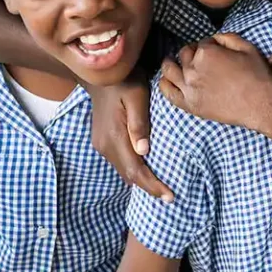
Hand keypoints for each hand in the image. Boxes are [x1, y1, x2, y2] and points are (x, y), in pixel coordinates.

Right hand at [89, 80, 172, 202]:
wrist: (101, 73)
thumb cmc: (124, 81)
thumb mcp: (136, 97)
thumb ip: (139, 123)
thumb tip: (143, 151)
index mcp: (114, 136)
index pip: (135, 170)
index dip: (152, 185)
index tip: (169, 196)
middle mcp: (105, 145)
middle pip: (128, 175)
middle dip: (149, 187)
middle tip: (170, 197)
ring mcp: (101, 144)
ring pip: (123, 170)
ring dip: (141, 180)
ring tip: (161, 188)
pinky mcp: (102, 140)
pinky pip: (120, 162)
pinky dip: (134, 170)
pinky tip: (146, 171)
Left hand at [159, 34, 271, 129]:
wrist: (261, 105)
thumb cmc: (257, 76)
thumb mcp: (247, 47)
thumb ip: (227, 37)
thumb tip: (214, 37)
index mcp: (207, 53)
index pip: (200, 43)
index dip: (208, 45)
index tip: (215, 50)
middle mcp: (193, 69)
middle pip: (184, 55)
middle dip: (192, 53)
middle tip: (200, 58)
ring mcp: (189, 88)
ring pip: (169, 70)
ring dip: (170, 64)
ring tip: (172, 63)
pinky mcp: (190, 104)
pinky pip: (168, 92)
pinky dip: (164, 83)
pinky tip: (167, 80)